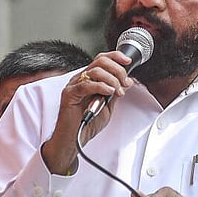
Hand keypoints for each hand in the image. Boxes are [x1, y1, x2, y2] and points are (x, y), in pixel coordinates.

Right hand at [41, 51, 133, 174]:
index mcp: (89, 79)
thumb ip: (114, 93)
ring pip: (95, 71)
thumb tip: (126, 81)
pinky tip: (109, 92)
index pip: (101, 59)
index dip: (115, 57)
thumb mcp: (107, 106)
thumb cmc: (87, 124)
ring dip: (112, 80)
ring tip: (118, 91)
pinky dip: (101, 86)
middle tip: (125, 83)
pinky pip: (86, 85)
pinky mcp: (69, 94)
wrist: (75, 140)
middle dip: (117, 70)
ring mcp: (74, 85)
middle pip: (100, 62)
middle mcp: (80, 79)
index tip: (128, 61)